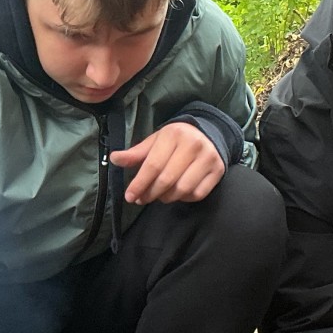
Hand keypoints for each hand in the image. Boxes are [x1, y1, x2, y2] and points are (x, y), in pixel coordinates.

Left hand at [109, 121, 225, 204]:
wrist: (208, 134)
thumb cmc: (176, 140)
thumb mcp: (155, 141)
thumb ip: (136, 153)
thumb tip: (114, 159)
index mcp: (174, 135)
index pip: (153, 165)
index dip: (140, 183)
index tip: (130, 196)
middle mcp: (193, 145)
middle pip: (167, 179)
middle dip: (150, 193)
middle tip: (141, 199)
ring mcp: (208, 158)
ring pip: (182, 189)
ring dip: (166, 198)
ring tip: (159, 195)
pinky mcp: (218, 171)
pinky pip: (197, 194)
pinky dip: (184, 198)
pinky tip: (176, 193)